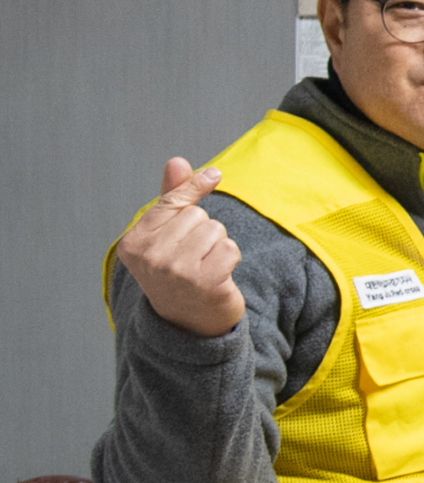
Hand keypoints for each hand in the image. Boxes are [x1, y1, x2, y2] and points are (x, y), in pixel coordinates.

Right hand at [118, 157, 244, 338]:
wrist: (189, 322)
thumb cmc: (178, 272)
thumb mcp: (167, 236)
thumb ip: (172, 199)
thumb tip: (177, 161)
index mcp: (133, 243)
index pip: (172, 203)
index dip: (193, 189)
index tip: (214, 174)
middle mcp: (150, 256)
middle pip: (197, 215)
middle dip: (204, 232)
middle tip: (193, 258)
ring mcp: (175, 270)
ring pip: (216, 230)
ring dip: (218, 246)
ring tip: (204, 267)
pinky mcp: (204, 281)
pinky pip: (230, 248)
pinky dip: (230, 259)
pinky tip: (218, 276)